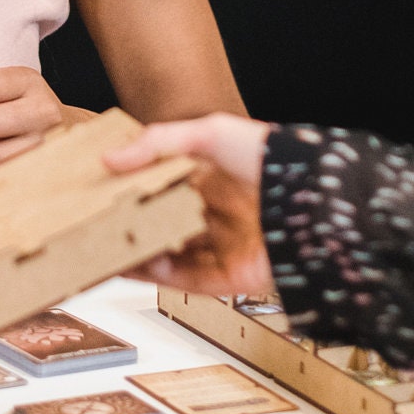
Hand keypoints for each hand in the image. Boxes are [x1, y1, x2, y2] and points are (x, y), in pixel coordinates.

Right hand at [103, 113, 275, 298]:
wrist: (316, 201)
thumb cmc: (273, 159)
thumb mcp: (211, 132)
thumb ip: (158, 142)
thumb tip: (110, 158)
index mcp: (213, 179)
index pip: (163, 188)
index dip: (133, 191)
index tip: (103, 194)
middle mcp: (217, 214)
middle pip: (164, 224)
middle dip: (132, 225)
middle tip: (97, 225)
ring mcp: (223, 246)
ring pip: (171, 255)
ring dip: (139, 253)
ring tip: (106, 248)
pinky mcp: (231, 276)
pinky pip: (187, 280)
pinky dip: (158, 276)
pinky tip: (133, 265)